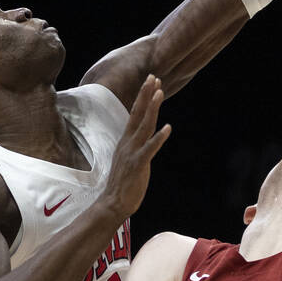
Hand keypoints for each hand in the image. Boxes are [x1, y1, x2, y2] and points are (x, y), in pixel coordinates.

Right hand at [102, 76, 170, 218]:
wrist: (113, 203)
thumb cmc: (122, 183)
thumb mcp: (128, 158)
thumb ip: (135, 146)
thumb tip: (143, 137)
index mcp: (126, 140)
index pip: (134, 113)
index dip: (142, 97)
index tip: (150, 82)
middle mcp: (128, 142)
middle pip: (138, 114)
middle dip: (146, 94)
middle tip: (153, 77)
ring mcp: (132, 152)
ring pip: (144, 126)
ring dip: (152, 108)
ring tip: (160, 92)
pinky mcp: (138, 164)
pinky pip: (150, 149)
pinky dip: (159, 138)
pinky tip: (168, 128)